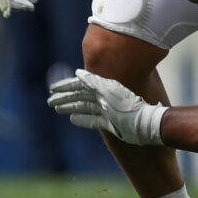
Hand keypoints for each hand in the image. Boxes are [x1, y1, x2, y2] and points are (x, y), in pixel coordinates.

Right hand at [47, 69, 166, 145]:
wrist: (147, 125)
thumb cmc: (128, 106)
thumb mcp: (109, 92)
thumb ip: (93, 81)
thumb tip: (77, 72)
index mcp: (103, 88)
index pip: (79, 85)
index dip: (65, 87)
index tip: (52, 89)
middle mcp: (104, 97)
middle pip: (80, 96)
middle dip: (64, 98)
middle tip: (50, 101)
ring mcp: (107, 109)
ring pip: (84, 107)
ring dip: (70, 107)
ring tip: (57, 109)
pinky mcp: (111, 122)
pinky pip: (93, 120)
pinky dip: (82, 119)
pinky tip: (72, 119)